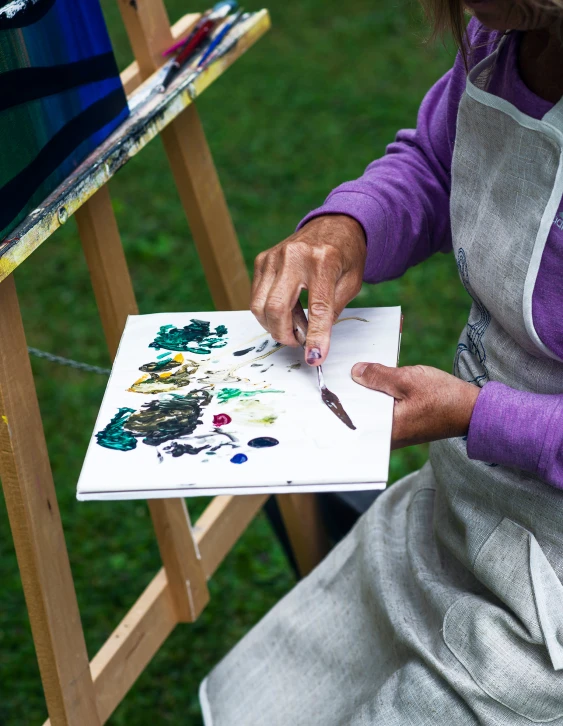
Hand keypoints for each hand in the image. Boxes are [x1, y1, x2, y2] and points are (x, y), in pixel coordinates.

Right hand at [251, 215, 366, 364]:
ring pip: (259, 306)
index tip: (315, 358)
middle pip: (275, 308)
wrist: (334, 225)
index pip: (317, 307)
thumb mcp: (351, 284)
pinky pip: (257, 297)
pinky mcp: (262, 260)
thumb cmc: (346, 255)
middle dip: (284, 335)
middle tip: (299, 342)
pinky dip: (270, 312)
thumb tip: (314, 344)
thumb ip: (333, 312)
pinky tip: (289, 310)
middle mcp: (294, 256)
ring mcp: (273, 256)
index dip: (316, 337)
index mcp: (324, 260)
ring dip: (275, 325)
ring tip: (296, 325)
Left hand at [351, 363, 479, 448]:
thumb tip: (355, 372)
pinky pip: (382, 411)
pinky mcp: (400, 427)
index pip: (353, 416)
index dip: (340, 397)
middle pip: (360, 414)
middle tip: (341, 372)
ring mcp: (393, 434)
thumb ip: (379, 375)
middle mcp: (387, 437)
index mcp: (386, 430)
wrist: (471, 411)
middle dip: (352, 393)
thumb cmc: (444, 398)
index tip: (329, 382)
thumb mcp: (409, 379)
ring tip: (355, 373)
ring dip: (366, 393)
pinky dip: (378, 397)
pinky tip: (374, 381)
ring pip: (371, 411)